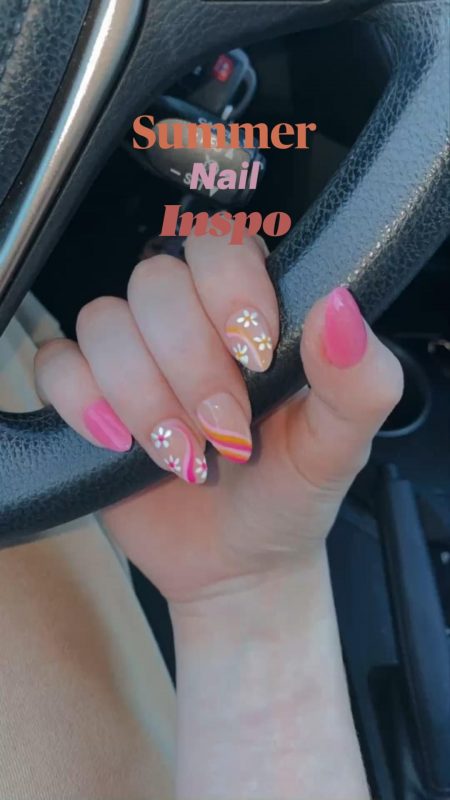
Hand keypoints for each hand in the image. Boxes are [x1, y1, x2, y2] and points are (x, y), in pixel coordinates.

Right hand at [35, 232, 402, 603]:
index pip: (220, 245)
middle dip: (190, 367)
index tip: (254, 357)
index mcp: (250, 311)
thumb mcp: (338, 448)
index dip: (229, 290)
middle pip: (156, 284)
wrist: (237, 563)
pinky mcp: (88, 396)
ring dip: (143, 396)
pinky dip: (84, 403)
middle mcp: (187, 322)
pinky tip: (121, 443)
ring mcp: (132, 356)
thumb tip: (339, 308)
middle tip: (226, 431)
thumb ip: (358, 383)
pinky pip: (56, 365)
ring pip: (103, 322)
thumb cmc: (289, 494)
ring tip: (184, 454)